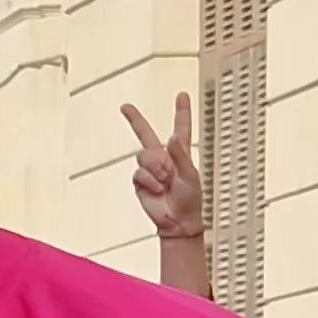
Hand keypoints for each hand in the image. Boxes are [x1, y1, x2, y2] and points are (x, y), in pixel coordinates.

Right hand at [122, 93, 201, 246]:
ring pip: (143, 156)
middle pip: (146, 134)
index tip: (182, 96)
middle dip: (135, 120)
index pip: (181, 128)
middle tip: (125, 108)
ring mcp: (150, 169)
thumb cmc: (190, 200)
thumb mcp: (191, 176)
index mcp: (180, 154)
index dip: (181, 112)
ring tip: (164, 182)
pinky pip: (139, 173)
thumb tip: (173, 138)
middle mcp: (163, 158)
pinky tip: (156, 189)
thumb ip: (181, 155)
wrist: (177, 221)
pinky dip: (149, 182)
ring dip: (155, 169)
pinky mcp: (140, 181)